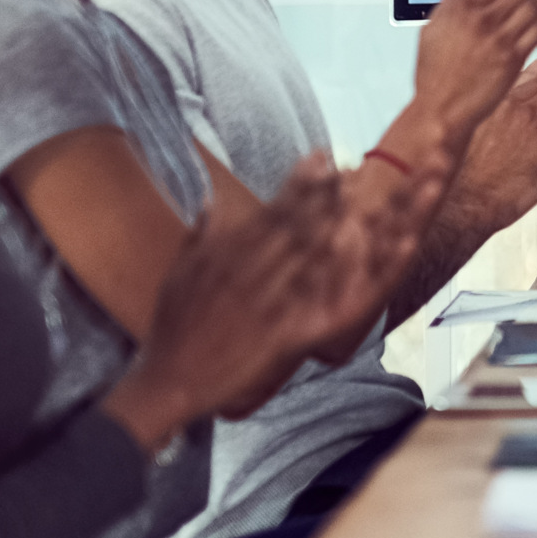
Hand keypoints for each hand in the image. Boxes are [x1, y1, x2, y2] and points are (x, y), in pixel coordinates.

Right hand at [105, 157, 384, 443]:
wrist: (168, 381)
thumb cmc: (171, 330)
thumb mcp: (178, 275)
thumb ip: (198, 236)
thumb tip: (210, 201)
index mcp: (227, 254)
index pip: (271, 208)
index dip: (300, 181)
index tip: (322, 156)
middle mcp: (250, 271)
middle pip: (296, 225)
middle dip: (327, 195)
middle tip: (355, 167)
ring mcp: (267, 301)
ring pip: (310, 256)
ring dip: (340, 227)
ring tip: (367, 200)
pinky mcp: (280, 333)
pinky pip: (318, 303)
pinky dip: (343, 282)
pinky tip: (360, 265)